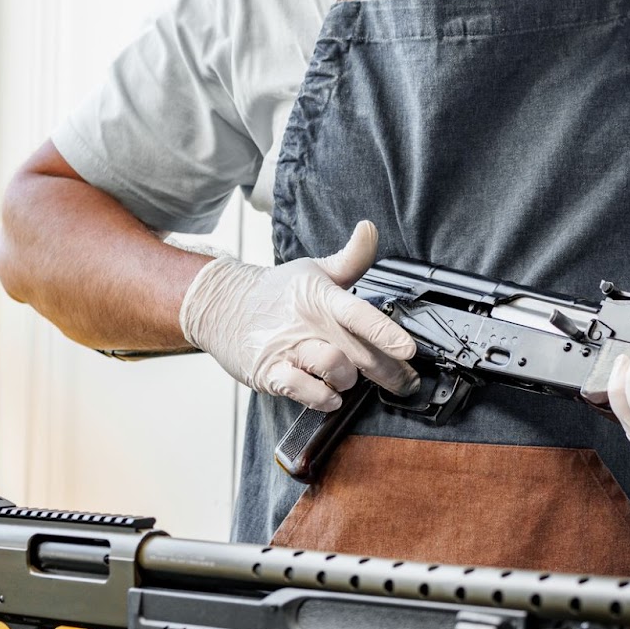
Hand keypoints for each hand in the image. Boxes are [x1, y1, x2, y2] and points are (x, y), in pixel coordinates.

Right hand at [178, 220, 419, 410]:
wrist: (221, 305)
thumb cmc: (275, 292)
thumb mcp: (313, 270)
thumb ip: (349, 259)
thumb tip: (370, 230)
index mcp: (321, 297)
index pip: (358, 313)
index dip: (385, 332)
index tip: (408, 349)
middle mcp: (307, 323)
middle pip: (358, 351)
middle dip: (389, 372)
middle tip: (405, 382)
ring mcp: (288, 348)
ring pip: (334, 369)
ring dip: (350, 381)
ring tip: (349, 380)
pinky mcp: (271, 372)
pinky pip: (305, 391)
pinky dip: (324, 399)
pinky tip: (330, 396)